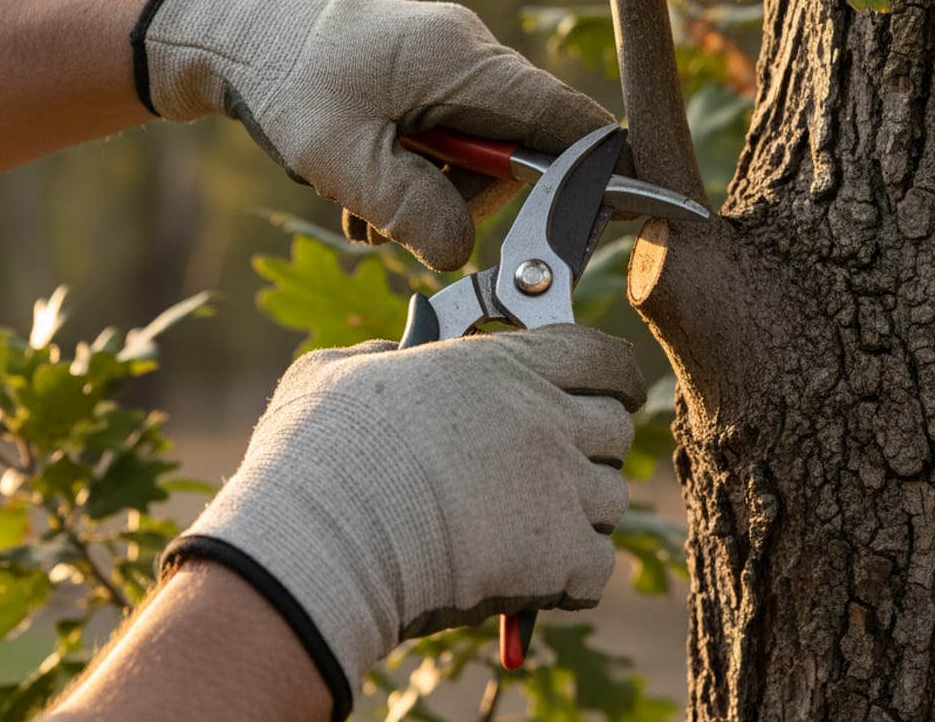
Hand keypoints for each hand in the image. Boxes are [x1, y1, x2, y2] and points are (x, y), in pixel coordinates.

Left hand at [131, 0, 616, 270]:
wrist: (234, 40)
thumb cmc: (285, 87)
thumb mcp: (344, 163)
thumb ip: (411, 211)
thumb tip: (462, 252)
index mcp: (461, 60)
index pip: (563, 116)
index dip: (591, 171)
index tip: (591, 221)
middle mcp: (464, 52)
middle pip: (517, 147)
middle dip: (467, 200)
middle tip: (402, 225)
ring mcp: (443, 61)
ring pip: (475, 151)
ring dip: (428, 193)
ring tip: (364, 208)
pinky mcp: (422, 75)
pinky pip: (444, 137)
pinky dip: (412, 173)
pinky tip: (363, 187)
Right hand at [159, 324, 644, 716]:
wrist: (325, 539)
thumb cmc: (319, 450)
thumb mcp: (337, 373)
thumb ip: (379, 358)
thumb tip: (390, 358)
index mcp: (502, 366)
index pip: (600, 356)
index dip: (611, 376)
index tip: (612, 391)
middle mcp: (546, 420)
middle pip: (614, 430)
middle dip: (590, 447)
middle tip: (550, 468)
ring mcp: (560, 489)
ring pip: (610, 501)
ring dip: (578, 514)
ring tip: (527, 530)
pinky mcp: (559, 559)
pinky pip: (596, 568)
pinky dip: (571, 577)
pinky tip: (531, 579)